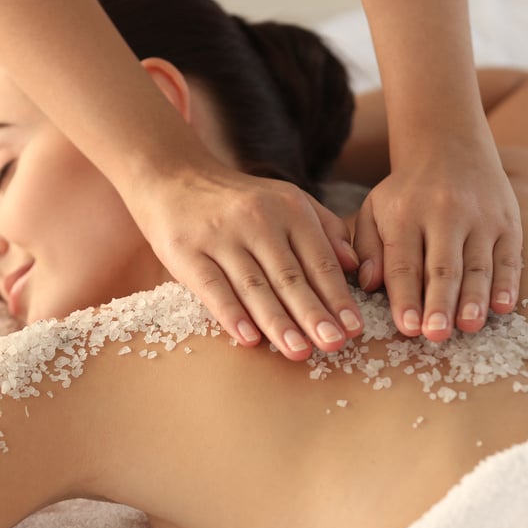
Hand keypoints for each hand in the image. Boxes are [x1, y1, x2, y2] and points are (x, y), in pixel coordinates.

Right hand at [130, 164, 362, 360]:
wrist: (173, 177)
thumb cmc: (238, 199)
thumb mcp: (286, 199)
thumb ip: (325, 228)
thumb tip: (354, 266)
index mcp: (289, 209)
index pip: (319, 260)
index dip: (337, 296)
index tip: (354, 328)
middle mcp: (257, 220)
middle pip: (290, 276)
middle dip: (313, 314)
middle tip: (334, 345)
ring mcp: (220, 236)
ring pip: (254, 285)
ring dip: (278, 322)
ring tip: (298, 351)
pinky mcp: (186, 250)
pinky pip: (212, 286)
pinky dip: (231, 314)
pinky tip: (248, 338)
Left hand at [353, 143, 522, 341]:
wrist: (449, 148)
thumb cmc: (405, 193)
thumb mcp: (374, 210)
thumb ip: (368, 248)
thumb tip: (369, 285)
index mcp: (405, 214)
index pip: (404, 263)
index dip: (405, 297)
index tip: (406, 327)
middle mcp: (444, 214)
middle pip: (442, 266)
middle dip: (439, 303)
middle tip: (436, 336)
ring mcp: (480, 217)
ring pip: (477, 264)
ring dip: (473, 298)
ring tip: (468, 327)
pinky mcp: (508, 221)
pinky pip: (509, 256)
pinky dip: (507, 283)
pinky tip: (501, 307)